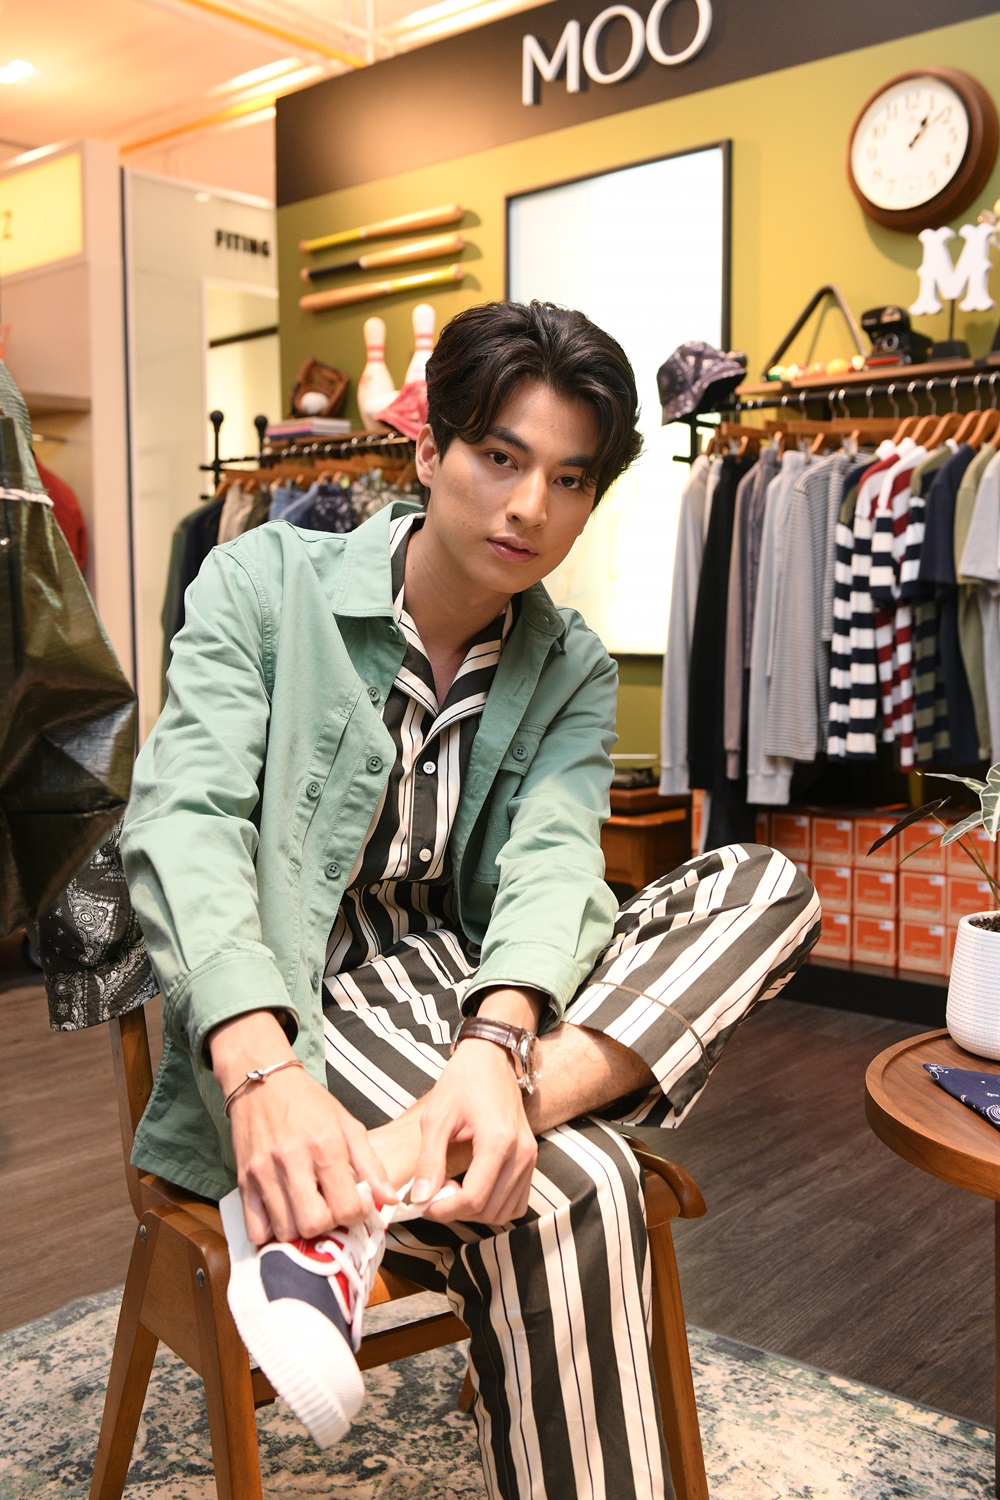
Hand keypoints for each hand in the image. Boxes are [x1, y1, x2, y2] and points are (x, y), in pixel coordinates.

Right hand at [210, 1009, 394, 1244]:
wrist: (263, 1081)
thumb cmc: (310, 1103)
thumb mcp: (348, 1125)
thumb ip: (372, 1165)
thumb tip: (391, 1201)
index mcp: (325, 1146)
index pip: (345, 1207)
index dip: (356, 1216)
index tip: (354, 1206)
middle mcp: (293, 1161)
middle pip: (313, 1224)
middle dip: (327, 1227)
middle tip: (329, 1211)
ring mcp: (264, 1173)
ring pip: (284, 1231)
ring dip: (301, 1231)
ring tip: (308, 1212)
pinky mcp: (243, 1181)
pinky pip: (255, 1229)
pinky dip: (271, 1233)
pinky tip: (284, 1216)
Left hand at [410, 1039, 537, 1224]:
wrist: (490, 1057)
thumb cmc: (462, 1081)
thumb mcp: (437, 1117)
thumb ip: (429, 1161)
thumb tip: (420, 1200)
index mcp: (498, 1141)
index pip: (474, 1199)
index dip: (444, 1209)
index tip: (423, 1203)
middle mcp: (521, 1153)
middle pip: (489, 1210)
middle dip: (457, 1210)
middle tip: (434, 1191)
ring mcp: (530, 1157)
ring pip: (504, 1211)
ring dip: (475, 1211)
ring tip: (452, 1188)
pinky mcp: (531, 1159)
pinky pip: (517, 1202)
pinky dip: (494, 1205)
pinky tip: (473, 1187)